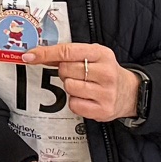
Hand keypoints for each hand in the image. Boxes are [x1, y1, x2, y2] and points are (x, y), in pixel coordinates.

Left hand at [27, 39, 142, 122]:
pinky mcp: (103, 110)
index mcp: (101, 54)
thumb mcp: (93, 55)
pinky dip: (75, 101)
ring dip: (70, 87)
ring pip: (69, 87)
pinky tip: (86, 98)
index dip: (45, 53)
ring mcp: (106, 93)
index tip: (29, 56)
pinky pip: (74, 105)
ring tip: (83, 86)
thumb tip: (37, 54)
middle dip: (64, 72)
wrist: (131, 93)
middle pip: (65, 70)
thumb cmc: (105, 71)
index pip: (67, 51)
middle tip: (76, 74)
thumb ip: (67, 54)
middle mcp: (106, 72)